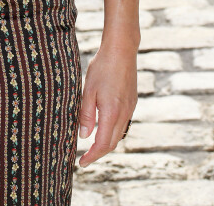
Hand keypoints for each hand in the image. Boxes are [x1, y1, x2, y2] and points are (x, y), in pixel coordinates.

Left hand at [77, 42, 136, 166]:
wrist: (122, 50)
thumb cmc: (102, 67)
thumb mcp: (88, 89)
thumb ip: (86, 114)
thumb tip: (84, 136)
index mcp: (112, 112)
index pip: (102, 144)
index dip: (92, 156)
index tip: (81, 163)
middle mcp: (124, 113)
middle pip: (112, 143)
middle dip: (98, 154)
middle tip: (84, 158)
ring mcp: (130, 108)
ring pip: (118, 134)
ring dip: (106, 144)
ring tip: (91, 146)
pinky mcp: (132, 102)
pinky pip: (123, 124)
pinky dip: (112, 132)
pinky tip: (103, 128)